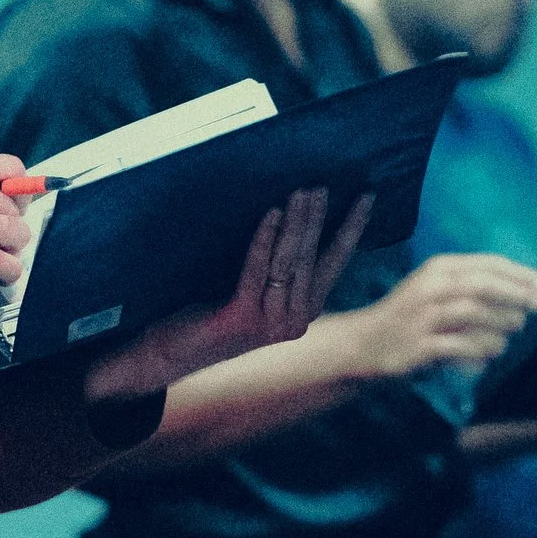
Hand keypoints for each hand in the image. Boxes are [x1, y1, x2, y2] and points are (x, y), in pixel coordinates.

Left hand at [84, 189, 371, 402]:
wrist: (169, 353)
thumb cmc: (210, 310)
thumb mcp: (254, 287)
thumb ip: (277, 262)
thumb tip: (293, 207)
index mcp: (303, 309)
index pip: (336, 262)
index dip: (352, 229)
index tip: (367, 198)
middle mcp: (295, 319)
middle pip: (313, 258)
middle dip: (320, 219)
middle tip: (323, 184)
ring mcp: (270, 323)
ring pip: (289, 263)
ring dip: (296, 224)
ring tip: (301, 192)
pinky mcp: (242, 320)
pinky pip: (258, 271)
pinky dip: (265, 241)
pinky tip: (271, 214)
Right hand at [321, 251, 536, 380]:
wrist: (366, 342)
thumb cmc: (411, 315)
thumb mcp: (436, 290)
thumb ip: (473, 287)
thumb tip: (525, 290)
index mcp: (438, 268)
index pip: (486, 263)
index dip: (518, 272)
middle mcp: (431, 287)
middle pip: (482, 285)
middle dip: (515, 294)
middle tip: (536, 306)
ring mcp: (423, 315)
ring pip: (473, 313)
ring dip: (500, 323)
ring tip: (512, 331)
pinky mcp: (420, 344)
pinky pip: (460, 345)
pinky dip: (481, 348)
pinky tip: (491, 352)